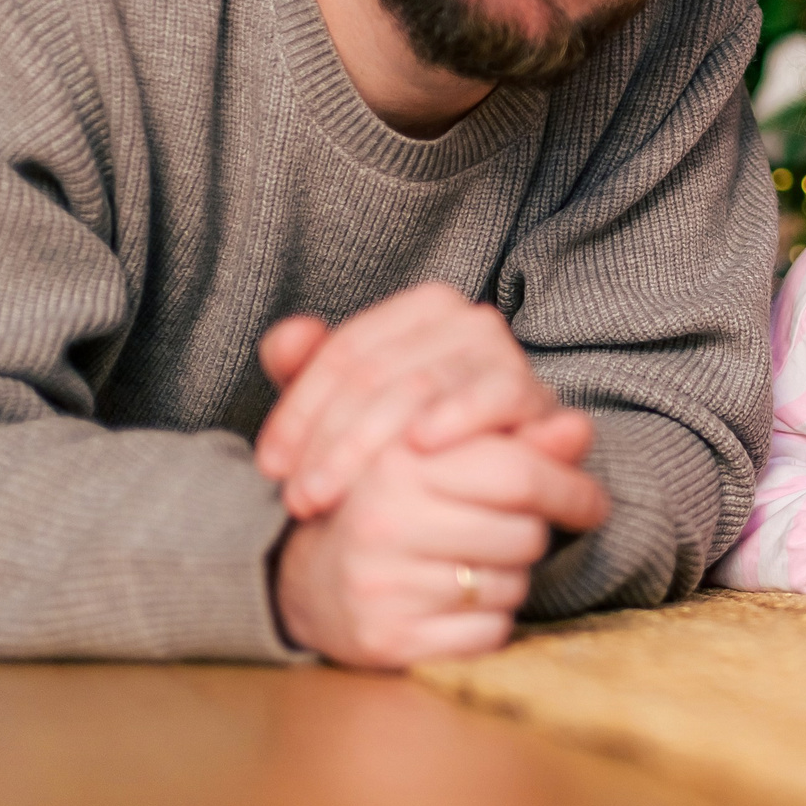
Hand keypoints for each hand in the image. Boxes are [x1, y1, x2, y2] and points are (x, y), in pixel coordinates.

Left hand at [254, 284, 582, 517]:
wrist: (495, 488)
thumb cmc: (417, 446)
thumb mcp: (355, 411)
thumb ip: (309, 371)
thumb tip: (286, 339)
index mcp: (426, 309)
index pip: (346, 352)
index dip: (299, 410)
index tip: (271, 466)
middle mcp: (468, 319)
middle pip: (377, 372)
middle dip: (330, 439)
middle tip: (298, 497)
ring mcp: (504, 353)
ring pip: (418, 387)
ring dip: (368, 444)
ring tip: (329, 496)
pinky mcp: (533, 392)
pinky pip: (491, 396)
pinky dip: (457, 416)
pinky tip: (420, 445)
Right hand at [273, 414, 609, 667]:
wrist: (314, 580)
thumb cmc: (402, 508)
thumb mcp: (450, 458)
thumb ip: (519, 440)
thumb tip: (580, 427)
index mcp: (401, 459)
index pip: (518, 471)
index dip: (570, 488)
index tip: (594, 503)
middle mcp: (386, 519)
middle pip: (524, 534)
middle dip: (530, 535)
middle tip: (508, 534)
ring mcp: (383, 583)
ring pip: (511, 585)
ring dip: (509, 579)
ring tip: (470, 565)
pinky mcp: (389, 639)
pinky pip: (487, 633)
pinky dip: (486, 623)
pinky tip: (455, 606)